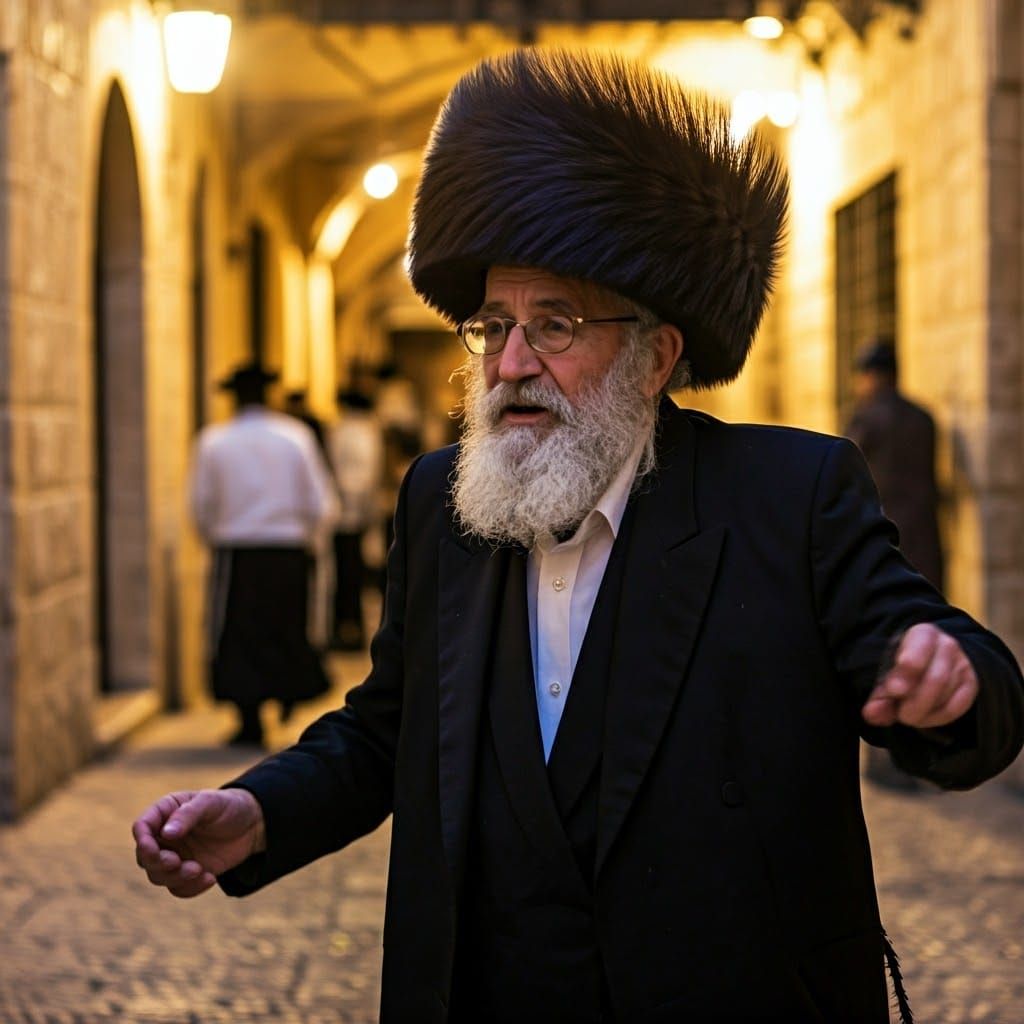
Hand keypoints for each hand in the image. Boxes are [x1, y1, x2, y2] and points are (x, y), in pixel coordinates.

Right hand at [132, 788, 265, 897]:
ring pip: (158, 877)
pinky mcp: (187, 873)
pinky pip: (178, 889)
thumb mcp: (211, 802)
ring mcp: (175, 856)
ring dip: (175, 878)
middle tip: (177, 862)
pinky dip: (190, 888)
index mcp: (166, 812)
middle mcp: (165, 836)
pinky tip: (211, 878)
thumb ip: (188, 814)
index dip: (142, 840)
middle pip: (145, 857)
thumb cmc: (229, 806)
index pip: (142, 827)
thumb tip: (166, 834)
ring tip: (199, 870)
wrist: (252, 825)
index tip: (153, 850)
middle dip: (158, 864)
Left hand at [862, 623, 978, 728]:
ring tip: (906, 716)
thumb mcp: (886, 673)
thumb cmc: (901, 666)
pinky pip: (957, 707)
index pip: (919, 650)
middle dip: (915, 702)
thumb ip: (879, 694)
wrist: (931, 659)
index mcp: (922, 634)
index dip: (907, 671)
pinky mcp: (971, 685)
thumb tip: (873, 714)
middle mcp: (947, 645)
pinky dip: (937, 718)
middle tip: (901, 715)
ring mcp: (962, 665)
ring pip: (946, 694)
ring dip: (924, 712)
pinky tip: (923, 718)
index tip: (894, 690)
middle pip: (935, 679)